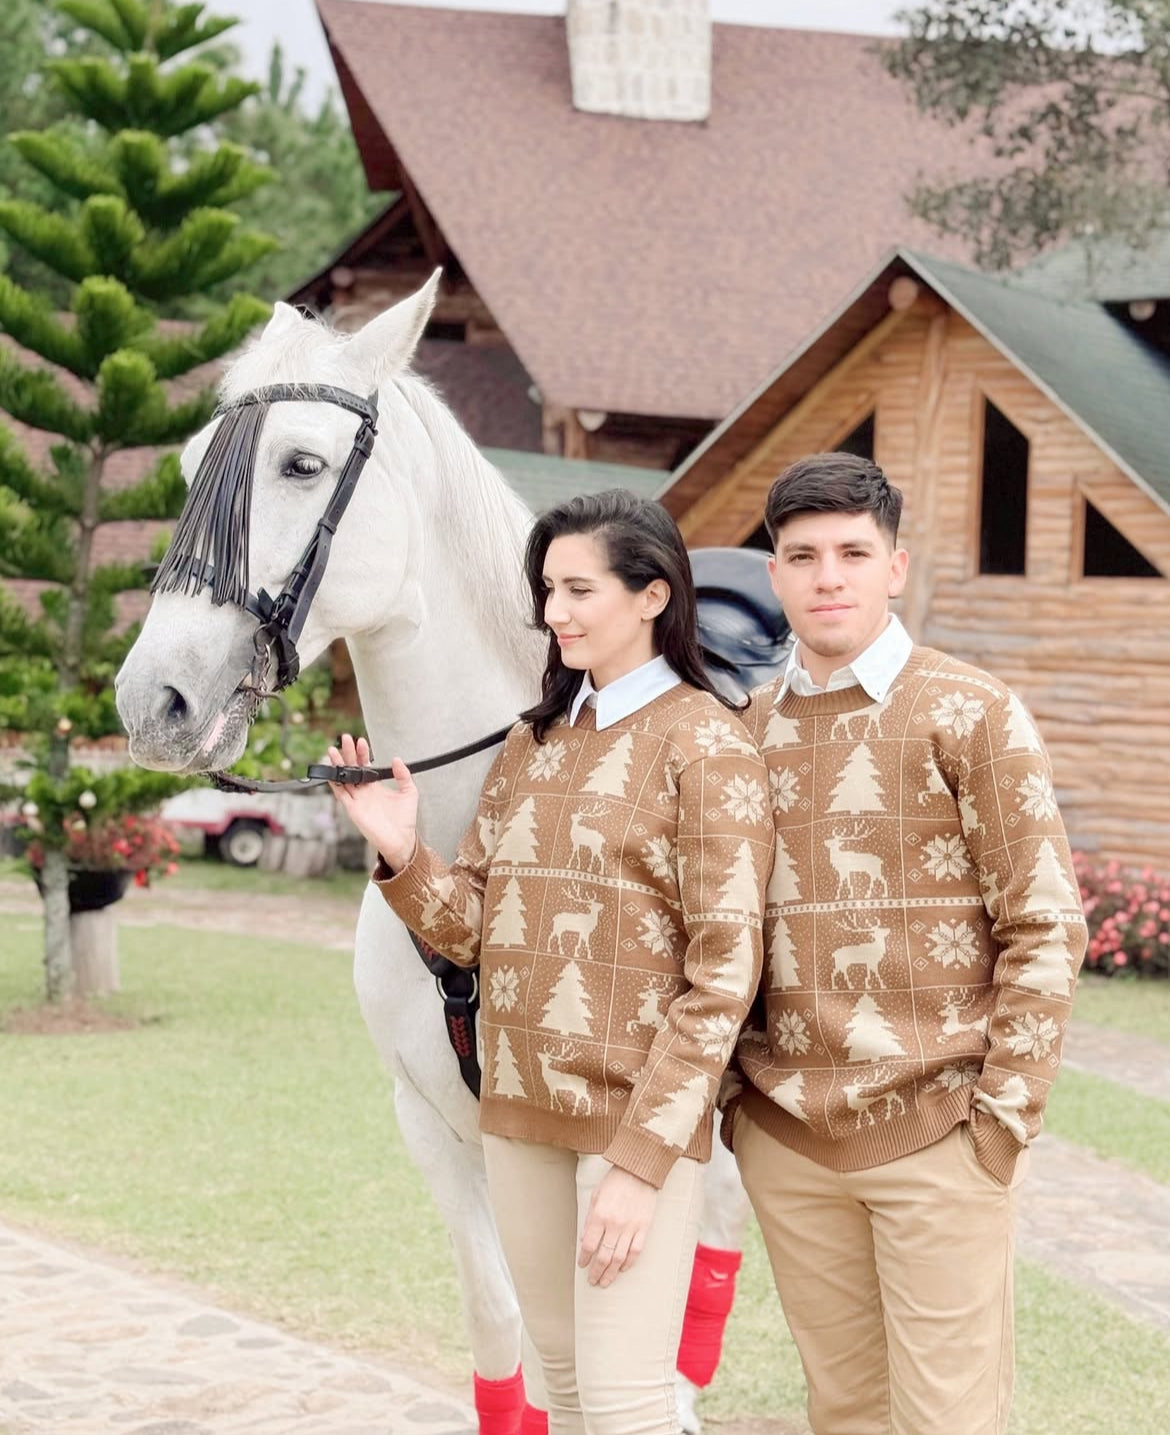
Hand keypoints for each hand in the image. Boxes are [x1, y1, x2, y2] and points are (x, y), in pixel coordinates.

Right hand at [324, 733, 417, 870]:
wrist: (401, 839)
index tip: (361, 741)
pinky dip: (334, 784)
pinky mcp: (353, 809)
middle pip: (352, 768)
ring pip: (343, 779)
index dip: (362, 753)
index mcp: (375, 786)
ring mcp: (357, 800)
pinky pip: (341, 794)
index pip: (365, 765)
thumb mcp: (409, 792)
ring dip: (338, 766)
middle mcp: (364, 791)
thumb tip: (397, 759)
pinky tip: (331, 773)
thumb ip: (403, 775)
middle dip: (348, 753)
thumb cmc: (405, 819)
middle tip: (345, 739)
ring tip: (333, 751)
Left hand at [577, 1166, 657, 1286]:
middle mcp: (614, 1224)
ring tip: (605, 1282)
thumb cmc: (615, 1181)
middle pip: (603, 1256)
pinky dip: (629, 1263)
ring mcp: (630, 1227)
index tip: (582, 1265)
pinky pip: (636, 1251)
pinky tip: (623, 1269)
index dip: (584, 1258)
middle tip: (593, 1281)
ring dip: (611, 1273)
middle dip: (596, 1272)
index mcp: (600, 1215)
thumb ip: (589, 1219)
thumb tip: (583, 1241)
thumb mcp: (595, 1196)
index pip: (588, 1245)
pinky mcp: (644, 1227)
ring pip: (619, 1258)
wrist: (639, 1170)